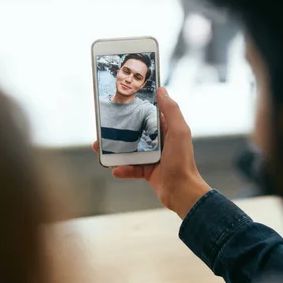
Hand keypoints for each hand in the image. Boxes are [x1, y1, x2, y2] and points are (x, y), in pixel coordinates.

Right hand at [93, 87, 210, 218]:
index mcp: (167, 130)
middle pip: (134, 132)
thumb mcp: (179, 132)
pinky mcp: (147, 172)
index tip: (120, 102)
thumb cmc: (182, 161)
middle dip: (118, 130)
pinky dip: (123, 169)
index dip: (136, 108)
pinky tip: (115, 170)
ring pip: (129, 150)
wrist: (182, 192)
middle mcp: (159, 142)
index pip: (149, 114)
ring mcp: (152, 157)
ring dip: (114, 150)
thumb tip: (161, 90)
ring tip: (99, 148)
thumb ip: (171, 110)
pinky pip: (131, 168)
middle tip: (103, 127)